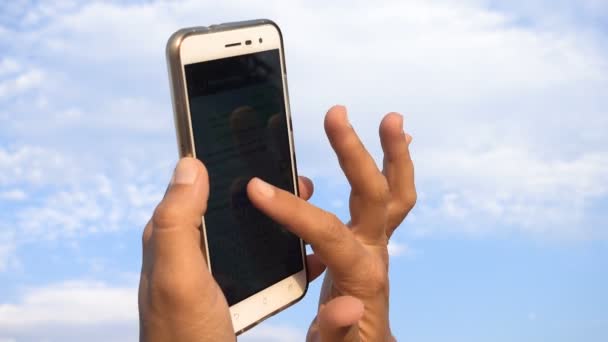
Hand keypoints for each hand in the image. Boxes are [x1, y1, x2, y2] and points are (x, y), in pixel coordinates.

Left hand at [138, 158, 315, 340]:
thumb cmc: (182, 334)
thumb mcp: (178, 276)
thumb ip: (178, 221)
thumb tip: (190, 163)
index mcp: (171, 236)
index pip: (194, 182)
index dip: (223, 159)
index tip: (259, 141)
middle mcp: (190, 249)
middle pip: (227, 203)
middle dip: (262, 186)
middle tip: (299, 180)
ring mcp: (213, 271)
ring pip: (247, 230)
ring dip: (277, 217)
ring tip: (308, 206)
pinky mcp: (231, 291)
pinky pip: (259, 262)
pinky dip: (282, 253)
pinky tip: (306, 256)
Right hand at [247, 105, 415, 340]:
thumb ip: (334, 330)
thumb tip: (345, 304)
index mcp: (359, 276)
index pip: (328, 233)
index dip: (293, 210)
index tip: (256, 188)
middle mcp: (373, 252)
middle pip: (375, 196)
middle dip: (354, 153)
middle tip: (335, 114)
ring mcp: (377, 242)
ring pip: (397, 193)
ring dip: (395, 154)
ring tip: (392, 119)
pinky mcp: (372, 239)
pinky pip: (392, 199)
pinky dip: (394, 169)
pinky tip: (389, 143)